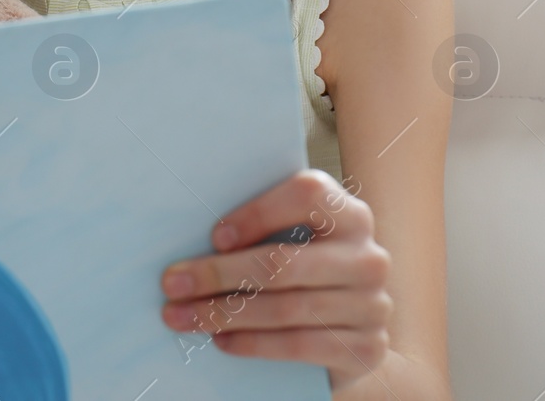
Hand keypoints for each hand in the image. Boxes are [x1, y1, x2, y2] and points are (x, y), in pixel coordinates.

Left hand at [159, 169, 393, 390]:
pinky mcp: (366, 348)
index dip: (258, 213)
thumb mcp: (294, 242)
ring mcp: (372, 305)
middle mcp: (368, 257)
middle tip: (172, 284)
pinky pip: (298, 345)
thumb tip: (188, 230)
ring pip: (284, 308)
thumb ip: (262, 229)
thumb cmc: (304, 273)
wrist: (351, 333)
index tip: (214, 236)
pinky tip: (221, 340)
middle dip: (217, 274)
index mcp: (350, 215)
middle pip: (282, 262)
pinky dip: (252, 343)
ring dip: (223, 314)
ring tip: (182, 316)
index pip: (307, 195)